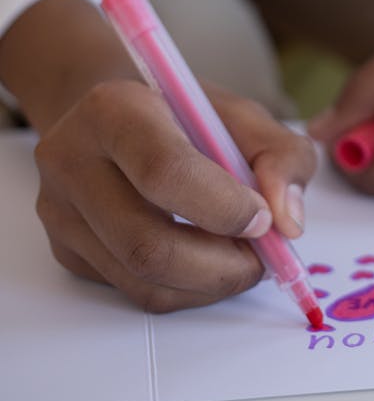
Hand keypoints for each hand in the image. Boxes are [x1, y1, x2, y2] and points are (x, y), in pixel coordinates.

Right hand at [34, 79, 316, 311]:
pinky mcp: (66, 250)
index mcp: (113, 109)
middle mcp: (73, 160)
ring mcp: (61, 211)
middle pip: (147, 243)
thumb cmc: (179, 112)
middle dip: (221, 265)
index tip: (263, 218)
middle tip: (263, 257)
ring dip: (209, 284)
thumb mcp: (240, 114)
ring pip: (142, 280)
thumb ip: (281, 154)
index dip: (223, 207)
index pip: (163, 171)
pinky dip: (185, 288)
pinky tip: (206, 260)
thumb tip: (286, 221)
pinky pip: (133, 291)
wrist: (112, 115)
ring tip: (241, 259)